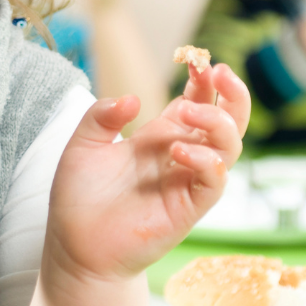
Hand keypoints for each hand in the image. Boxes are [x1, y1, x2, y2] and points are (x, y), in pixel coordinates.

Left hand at [45, 63, 249, 281]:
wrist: (74, 247)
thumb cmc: (79, 198)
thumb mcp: (82, 145)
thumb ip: (101, 116)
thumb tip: (132, 99)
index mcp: (158, 138)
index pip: (196, 102)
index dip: (202, 80)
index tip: (196, 58)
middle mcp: (178, 157)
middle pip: (226, 122)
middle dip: (231, 95)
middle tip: (218, 71)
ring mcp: (185, 182)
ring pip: (228, 148)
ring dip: (218, 123)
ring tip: (189, 112)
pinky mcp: (187, 209)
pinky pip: (213, 182)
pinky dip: (206, 161)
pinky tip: (179, 150)